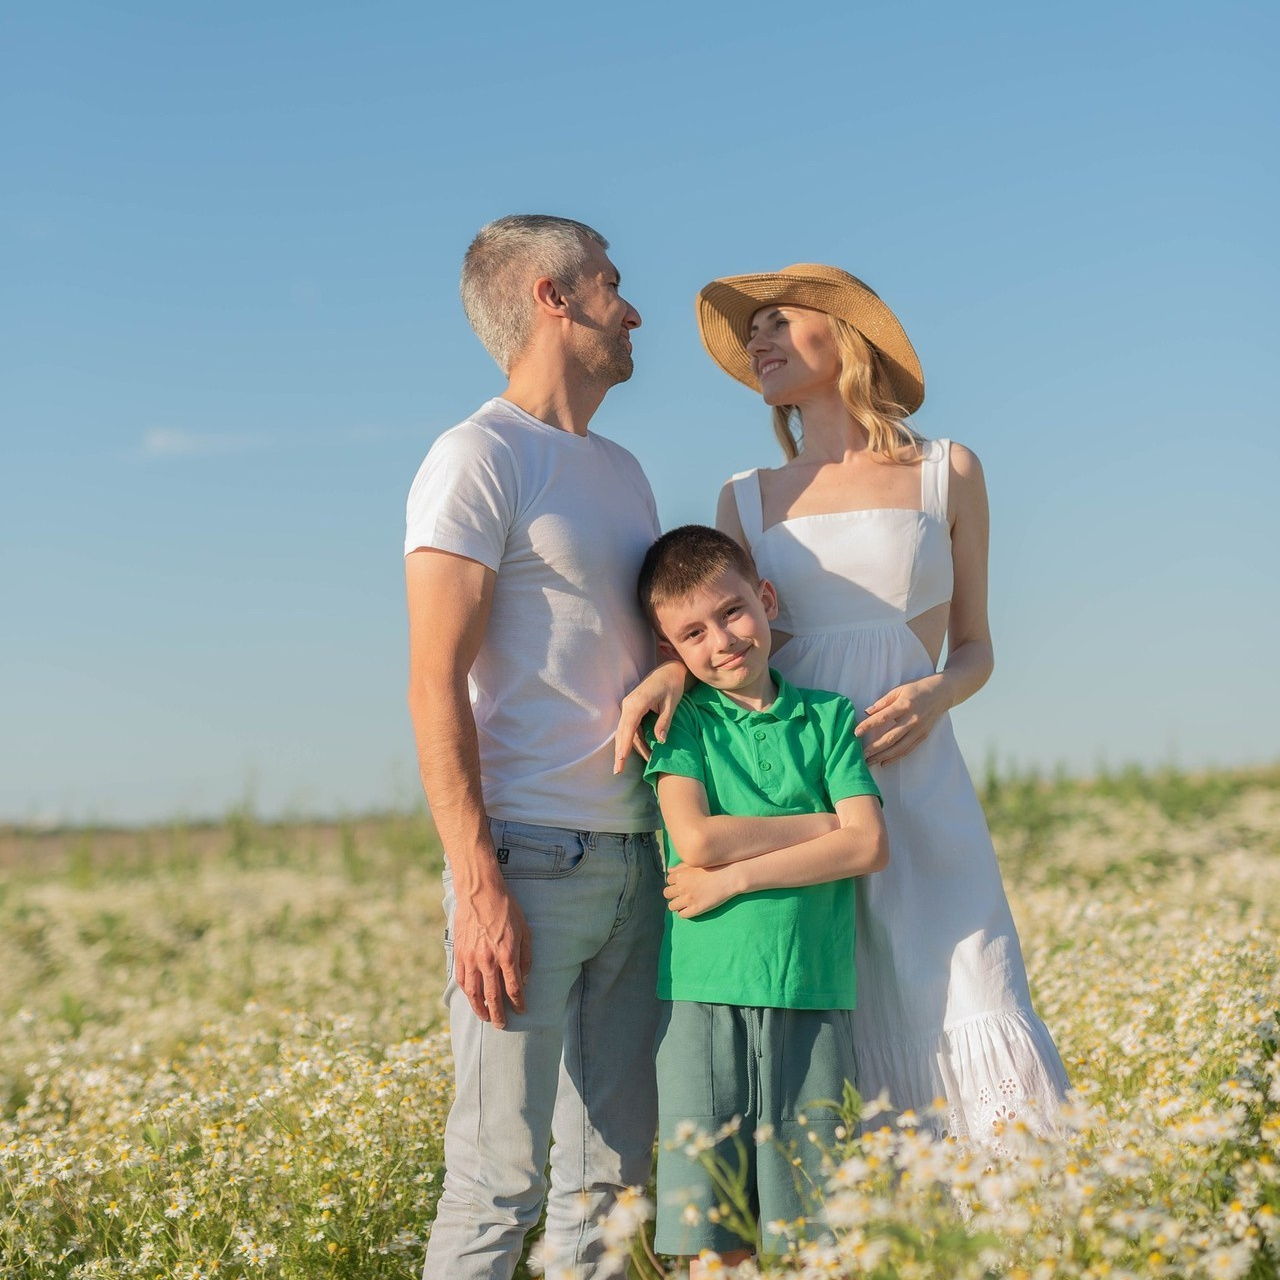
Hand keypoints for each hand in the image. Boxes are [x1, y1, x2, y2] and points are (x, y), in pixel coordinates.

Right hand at [452, 881, 532, 1028]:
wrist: (480, 892)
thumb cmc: (507, 909)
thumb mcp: (525, 931)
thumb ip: (525, 958)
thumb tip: (524, 979)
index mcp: (507, 955)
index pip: (514, 989)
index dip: (518, 1003)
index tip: (522, 1011)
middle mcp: (488, 961)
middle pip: (493, 997)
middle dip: (499, 1014)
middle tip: (502, 1025)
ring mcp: (471, 958)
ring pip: (474, 993)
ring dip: (480, 1008)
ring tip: (486, 1017)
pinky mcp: (460, 953)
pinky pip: (462, 980)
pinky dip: (467, 993)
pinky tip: (472, 998)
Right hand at [614, 660, 689, 772]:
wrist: (669, 670)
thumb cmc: (672, 685)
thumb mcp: (671, 704)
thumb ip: (664, 722)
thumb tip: (660, 742)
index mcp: (637, 703)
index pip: (629, 727)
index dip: (625, 745)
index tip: (621, 759)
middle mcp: (628, 704)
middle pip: (622, 732)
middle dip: (620, 752)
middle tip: (617, 770)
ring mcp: (628, 706)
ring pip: (625, 731)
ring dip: (628, 748)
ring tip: (627, 766)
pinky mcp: (632, 708)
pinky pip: (630, 727)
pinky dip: (634, 740)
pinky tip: (641, 752)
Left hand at [664, 862, 738, 917]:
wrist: (729, 877)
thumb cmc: (713, 868)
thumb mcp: (695, 864)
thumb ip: (680, 867)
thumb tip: (669, 871)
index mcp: (680, 875)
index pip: (668, 881)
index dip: (675, 882)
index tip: (682, 884)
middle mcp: (682, 887)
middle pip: (667, 893)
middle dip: (673, 894)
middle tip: (683, 894)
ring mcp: (688, 899)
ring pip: (672, 906)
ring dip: (677, 904)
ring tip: (685, 902)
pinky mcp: (695, 909)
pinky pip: (682, 915)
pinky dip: (684, 912)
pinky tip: (691, 908)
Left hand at [855, 675, 949, 765]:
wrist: (941, 693)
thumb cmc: (917, 689)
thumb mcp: (898, 689)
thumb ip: (882, 702)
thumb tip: (866, 712)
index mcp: (904, 705)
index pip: (883, 717)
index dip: (868, 725)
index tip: (856, 732)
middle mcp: (912, 719)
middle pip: (891, 737)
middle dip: (874, 747)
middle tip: (861, 754)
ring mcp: (919, 730)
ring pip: (899, 747)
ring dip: (883, 756)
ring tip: (869, 762)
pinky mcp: (923, 736)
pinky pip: (907, 749)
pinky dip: (895, 757)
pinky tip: (884, 762)